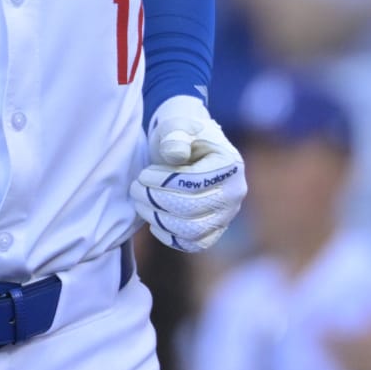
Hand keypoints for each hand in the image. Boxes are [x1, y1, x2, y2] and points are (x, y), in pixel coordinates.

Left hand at [132, 96, 245, 252]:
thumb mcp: (177, 125)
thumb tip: (175, 153)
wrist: (189, 148)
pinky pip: (194, 244)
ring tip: (140, 203)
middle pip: (193, 208)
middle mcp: (235, 192)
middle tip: (135, 189)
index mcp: (230, 164)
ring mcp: (227, 214)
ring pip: (192, 230)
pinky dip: (171, 237)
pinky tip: (154, 223)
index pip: (195, 182)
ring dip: (159, 219)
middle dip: (157, 201)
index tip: (142, 175)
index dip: (163, 182)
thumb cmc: (181, 135)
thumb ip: (175, 135)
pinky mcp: (216, 230)